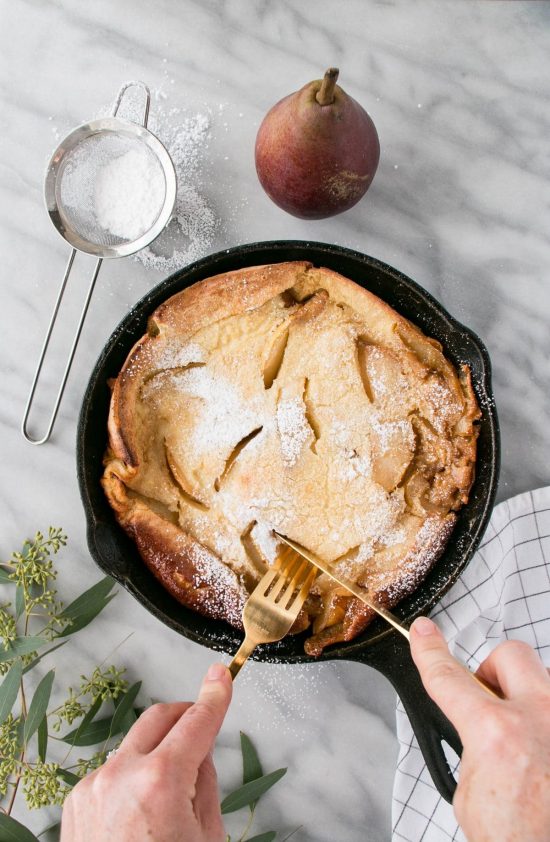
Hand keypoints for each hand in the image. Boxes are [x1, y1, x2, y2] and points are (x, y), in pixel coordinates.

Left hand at [60, 663, 231, 841]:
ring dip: (156, 753)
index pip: (197, 721)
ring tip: (169, 797)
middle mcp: (120, 774)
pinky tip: (139, 814)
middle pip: (160, 717)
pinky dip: (131, 777)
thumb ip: (205, 781)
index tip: (221, 676)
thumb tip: (200, 748)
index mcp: (161, 781)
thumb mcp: (207, 836)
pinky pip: (112, 772)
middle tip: (203, 724)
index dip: (215, 696)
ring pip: (134, 745)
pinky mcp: (75, 801)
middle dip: (185, 715)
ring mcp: (92, 786)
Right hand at [410, 617, 549, 841]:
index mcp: (497, 733)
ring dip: (524, 701)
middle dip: (492, 672)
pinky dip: (542, 724)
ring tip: (520, 741)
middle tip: (487, 702)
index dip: (429, 651)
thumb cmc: (516, 837)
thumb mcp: (468, 794)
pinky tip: (538, 753)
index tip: (423, 633)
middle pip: (509, 655)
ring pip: (540, 680)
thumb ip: (472, 744)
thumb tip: (479, 728)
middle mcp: (539, 719)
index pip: (450, 677)